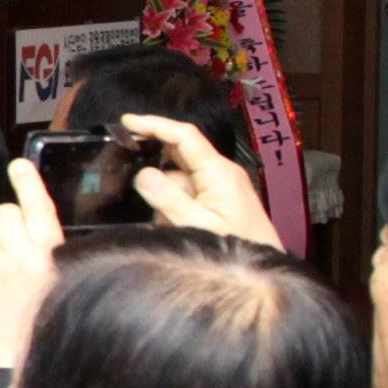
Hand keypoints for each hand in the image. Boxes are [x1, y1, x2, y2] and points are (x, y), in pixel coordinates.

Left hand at [0, 163, 66, 374]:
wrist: (9, 360)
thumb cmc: (42, 324)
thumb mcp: (61, 283)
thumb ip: (49, 252)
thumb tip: (33, 225)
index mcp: (49, 256)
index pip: (37, 206)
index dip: (28, 182)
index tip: (19, 165)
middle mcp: (17, 255)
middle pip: (4, 212)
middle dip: (9, 220)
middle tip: (15, 242)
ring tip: (3, 266)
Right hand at [121, 115, 281, 247]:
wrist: (266, 266)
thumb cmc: (237, 245)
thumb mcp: (198, 225)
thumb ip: (169, 199)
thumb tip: (142, 174)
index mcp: (218, 171)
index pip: (185, 136)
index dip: (155, 125)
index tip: (127, 121)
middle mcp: (221, 171)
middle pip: (181, 151)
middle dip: (153, 155)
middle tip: (122, 160)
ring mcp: (221, 184)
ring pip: (181, 173)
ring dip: (164, 188)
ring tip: (156, 215)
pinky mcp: (220, 197)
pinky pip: (189, 189)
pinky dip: (174, 200)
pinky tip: (168, 221)